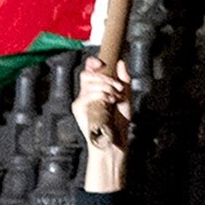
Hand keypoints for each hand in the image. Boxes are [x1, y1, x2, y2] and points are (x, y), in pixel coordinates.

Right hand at [73, 59, 132, 191]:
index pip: (89, 70)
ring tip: (114, 98)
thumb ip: (124, 80)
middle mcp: (85, 94)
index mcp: (95, 90)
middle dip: (104, 76)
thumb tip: (121, 63)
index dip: (93, 63)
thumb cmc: (118, 124)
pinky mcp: (78, 108)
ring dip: (106, 86)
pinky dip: (101, 95)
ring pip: (89, 82)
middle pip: (87, 73)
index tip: (101, 62)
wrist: (115, 142)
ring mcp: (81, 101)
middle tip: (116, 87)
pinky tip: (108, 103)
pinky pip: (88, 94)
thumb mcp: (125, 98)